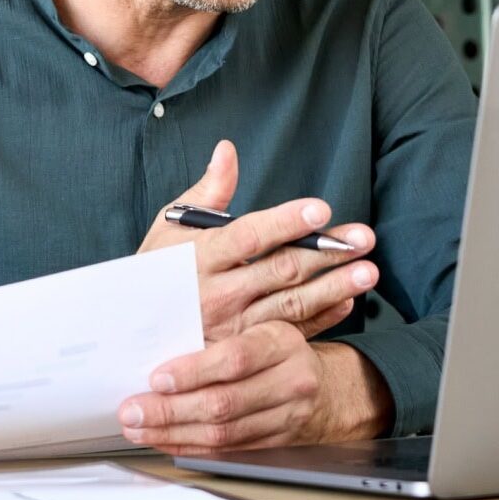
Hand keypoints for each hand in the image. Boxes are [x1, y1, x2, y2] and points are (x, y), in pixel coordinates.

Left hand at [118, 321, 393, 455]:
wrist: (323, 383)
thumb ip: (222, 311)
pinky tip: (164, 440)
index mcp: (282, 339)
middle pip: (224, 402)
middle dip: (170, 410)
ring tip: (137, 427)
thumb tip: (161, 312)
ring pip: (222, 434)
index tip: (155, 377)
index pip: (235, 358)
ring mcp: (286, 417)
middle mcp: (291, 380)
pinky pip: (226, 452)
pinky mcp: (276, 444)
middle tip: (131, 409)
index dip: (193, 371)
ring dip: (172, 433)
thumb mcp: (261, 315)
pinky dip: (190, 447)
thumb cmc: (274, 341)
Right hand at [138, 140, 378, 341]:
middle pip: (280, 270)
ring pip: (291, 305)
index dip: (286, 222)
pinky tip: (347, 302)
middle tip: (364, 238)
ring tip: (368, 271)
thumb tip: (227, 150)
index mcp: (201, 256)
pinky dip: (321, 320)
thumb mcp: (169, 228)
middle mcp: (218, 293)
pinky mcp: (244, 350)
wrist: (130, 337)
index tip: (320, 209)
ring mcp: (233, 327)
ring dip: (334, 287)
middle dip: (326, 252)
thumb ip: (207, 191)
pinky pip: (289, 334)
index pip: (249, 236)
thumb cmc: (154, 273)